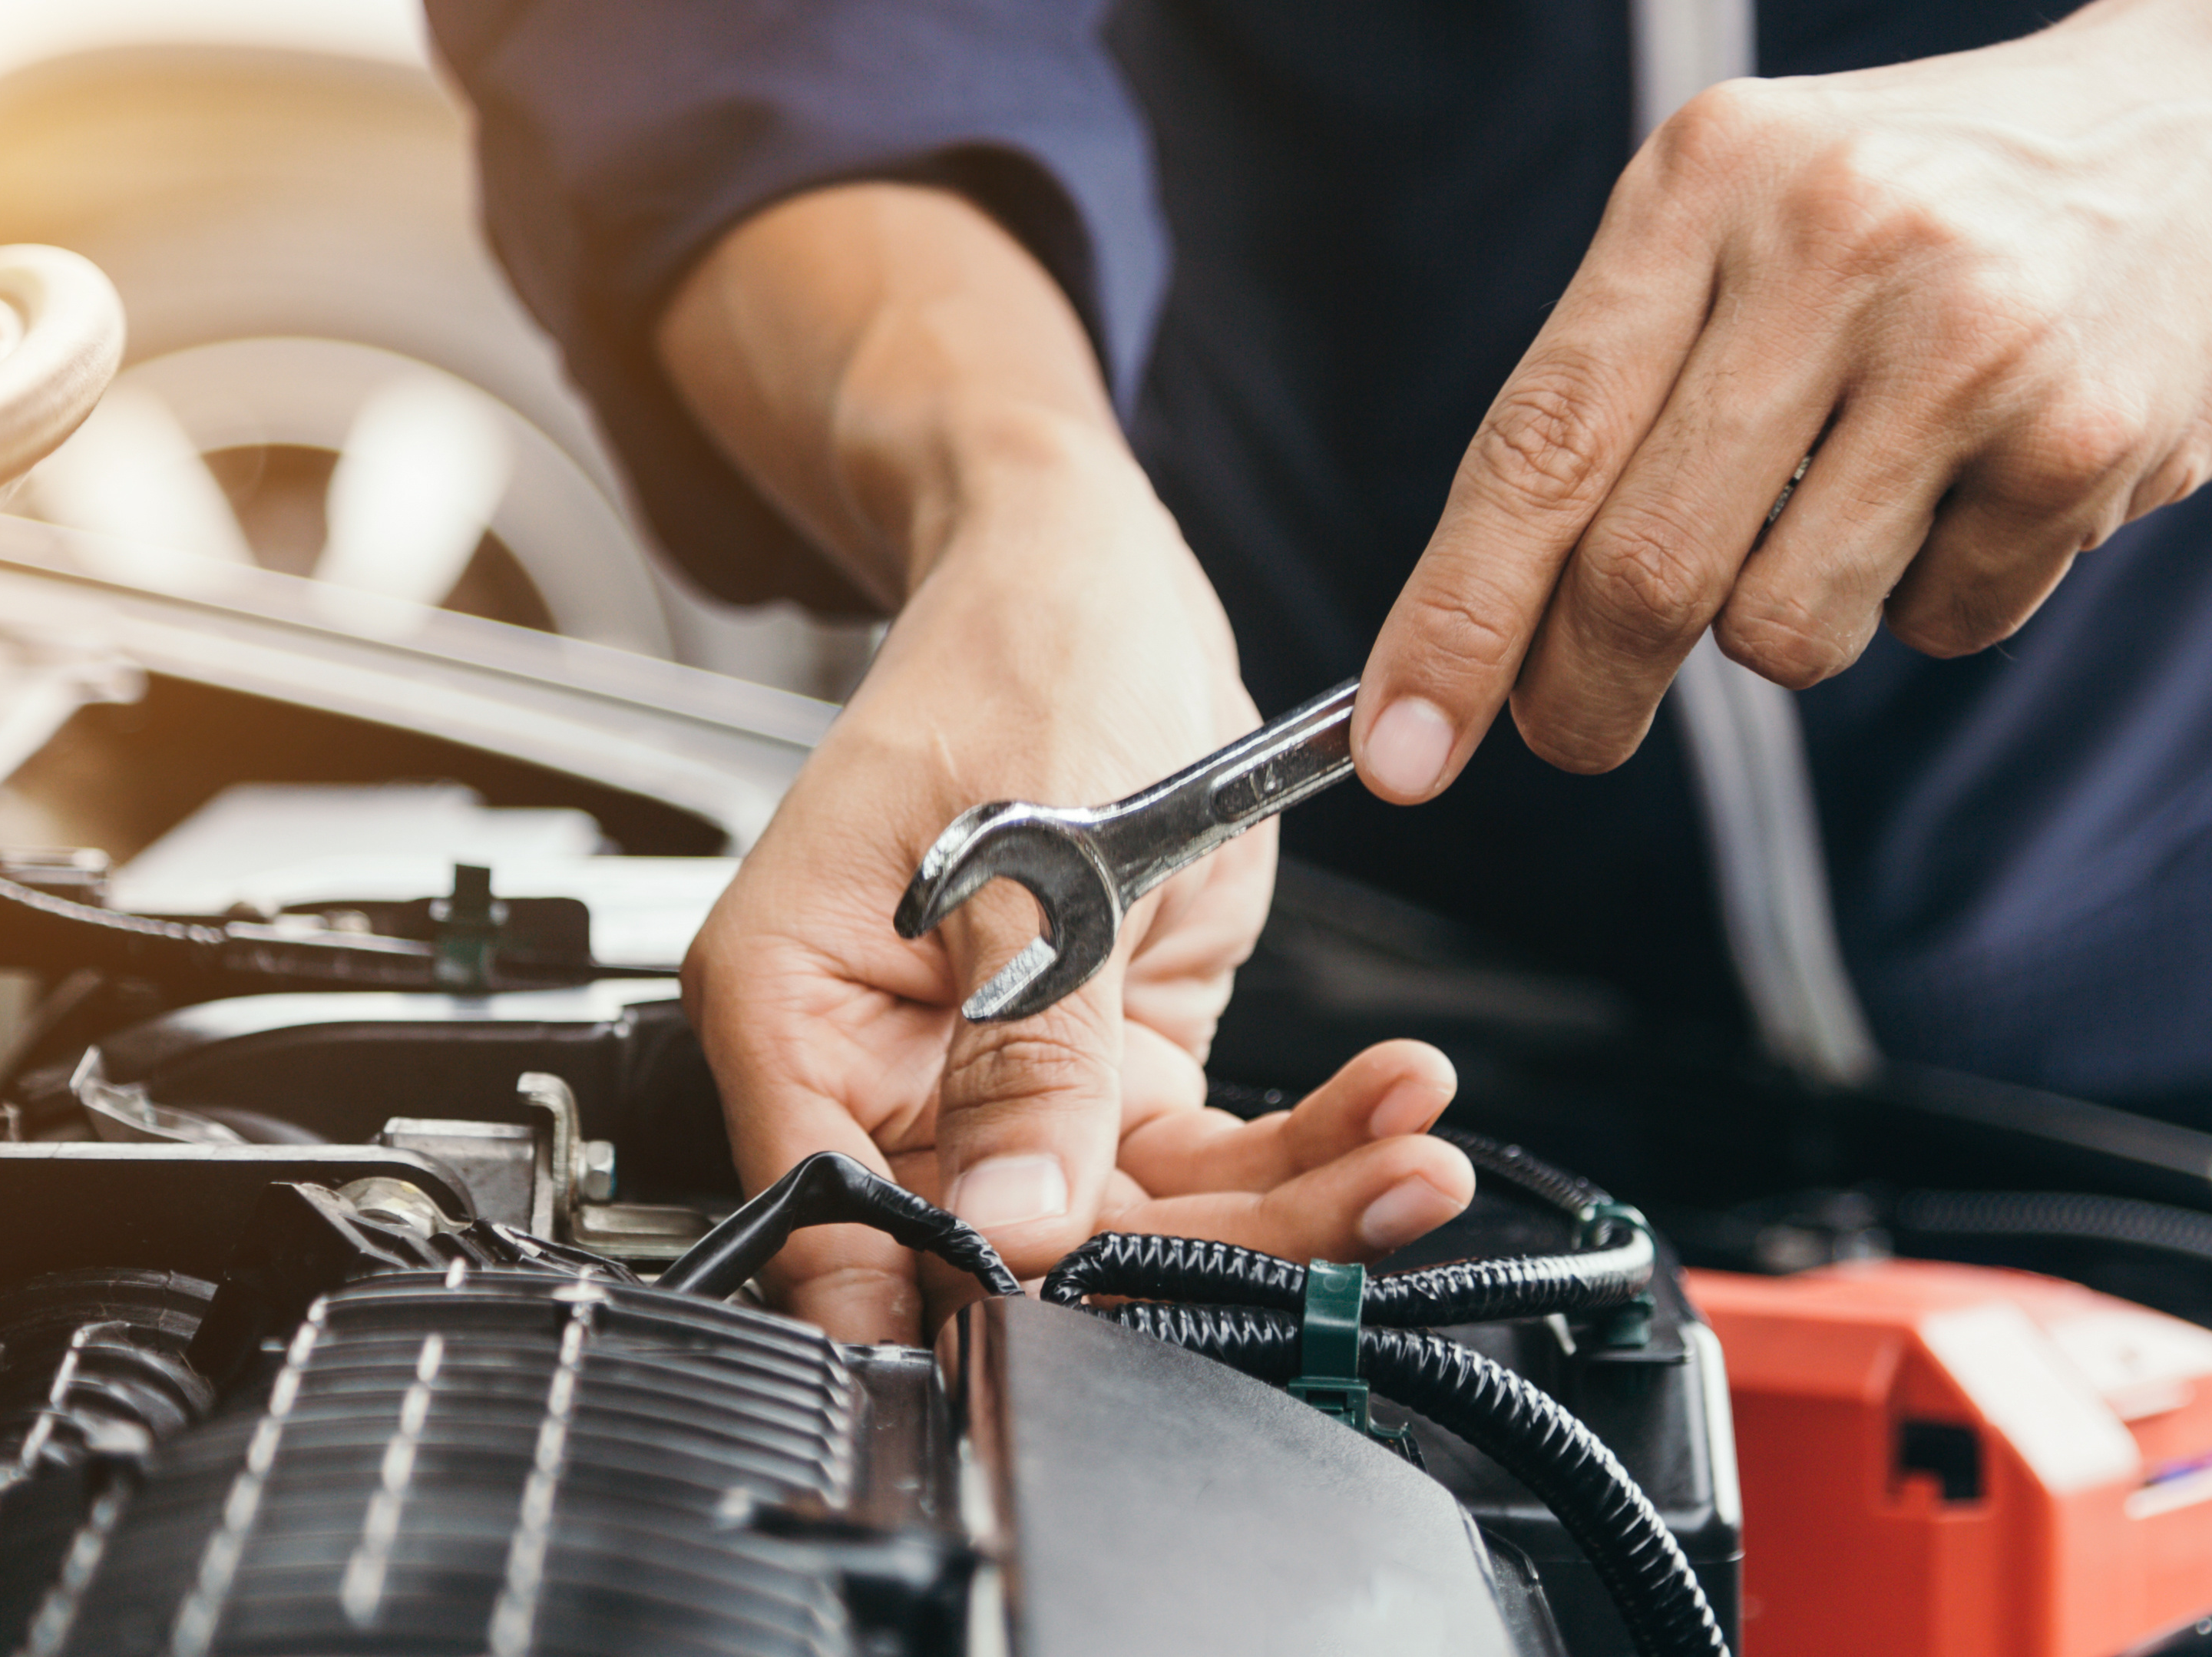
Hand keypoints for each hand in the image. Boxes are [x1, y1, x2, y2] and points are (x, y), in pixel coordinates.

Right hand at [683, 467, 1475, 1342]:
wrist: (1094, 579)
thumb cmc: (1019, 656)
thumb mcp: (1036, 845)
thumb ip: (1034, 1043)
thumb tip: (1021, 1213)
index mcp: (798, 1012)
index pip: (845, 1219)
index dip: (957, 1298)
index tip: (1100, 1336)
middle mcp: (890, 1069)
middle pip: (1017, 1246)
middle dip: (1197, 1255)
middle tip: (1356, 1214)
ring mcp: (1006, 1081)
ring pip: (1136, 1220)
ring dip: (1290, 1211)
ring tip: (1413, 1166)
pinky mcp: (1110, 1069)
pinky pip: (1205, 1160)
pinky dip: (1310, 1145)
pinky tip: (1396, 1105)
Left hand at [1353, 2, 2211, 798]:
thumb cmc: (1955, 196)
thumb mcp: (1768, 212)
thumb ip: (1630, 384)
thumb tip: (1486, 624)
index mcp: (1708, 178)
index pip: (1535, 441)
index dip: (1453, 621)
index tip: (1395, 754)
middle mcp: (1829, 241)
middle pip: (1642, 568)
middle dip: (1586, 692)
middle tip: (1580, 733)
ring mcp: (1966, 338)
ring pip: (1786, 627)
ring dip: (1804, 620)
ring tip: (1879, 498)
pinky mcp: (2084, 433)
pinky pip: (1946, 621)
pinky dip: (1953, 591)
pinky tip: (2005, 477)